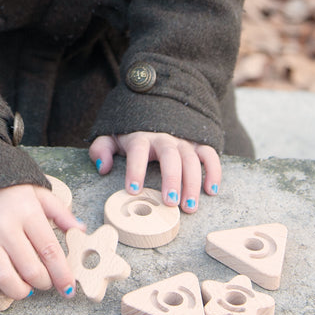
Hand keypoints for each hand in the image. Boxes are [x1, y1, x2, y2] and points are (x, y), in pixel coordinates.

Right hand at [0, 182, 83, 300]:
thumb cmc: (6, 185)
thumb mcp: (36, 191)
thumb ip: (60, 211)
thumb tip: (80, 229)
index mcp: (27, 212)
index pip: (50, 251)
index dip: (62, 274)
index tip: (68, 288)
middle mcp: (5, 227)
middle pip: (30, 269)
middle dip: (43, 283)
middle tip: (44, 281)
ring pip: (3, 277)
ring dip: (19, 291)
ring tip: (24, 288)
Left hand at [89, 131, 220, 213]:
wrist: (153, 108)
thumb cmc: (131, 133)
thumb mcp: (111, 138)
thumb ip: (101, 150)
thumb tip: (103, 168)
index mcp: (140, 137)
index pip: (137, 151)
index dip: (135, 170)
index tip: (133, 190)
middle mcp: (164, 138)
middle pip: (170, 156)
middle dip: (171, 179)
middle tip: (170, 202)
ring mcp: (183, 141)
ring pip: (191, 159)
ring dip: (193, 183)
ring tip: (190, 206)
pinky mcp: (197, 144)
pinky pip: (210, 155)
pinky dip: (214, 171)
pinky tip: (211, 191)